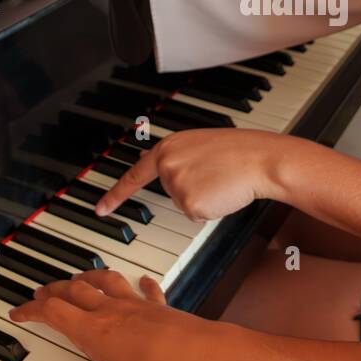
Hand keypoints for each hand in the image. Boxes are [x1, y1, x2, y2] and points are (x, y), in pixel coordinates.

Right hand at [9, 270, 215, 360]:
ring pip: (105, 280)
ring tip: (77, 278)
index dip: (31, 310)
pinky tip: (142, 281)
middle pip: (74, 290)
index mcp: (92, 329)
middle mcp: (111, 310)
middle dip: (53, 290)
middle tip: (41, 293)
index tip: (18, 312)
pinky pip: (146, 288)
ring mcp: (135, 304)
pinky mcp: (157, 305)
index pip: (52, 311)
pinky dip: (140, 283)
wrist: (198, 354)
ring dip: (87, 277)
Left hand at [94, 128, 300, 220]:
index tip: (100, 210)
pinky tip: (223, 192)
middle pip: (169, 191)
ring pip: (184, 205)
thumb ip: (176, 157)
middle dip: (191, 188)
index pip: (134, 175)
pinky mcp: (190, 204)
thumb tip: (160, 170)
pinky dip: (210, 209)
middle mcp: (167, 165)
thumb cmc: (238, 152)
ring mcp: (177, 185)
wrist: (260, 159)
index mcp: (168, 148)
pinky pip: (196, 215)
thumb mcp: (199, 145)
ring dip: (202, 198)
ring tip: (221, 179)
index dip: (115, 195)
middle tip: (214, 174)